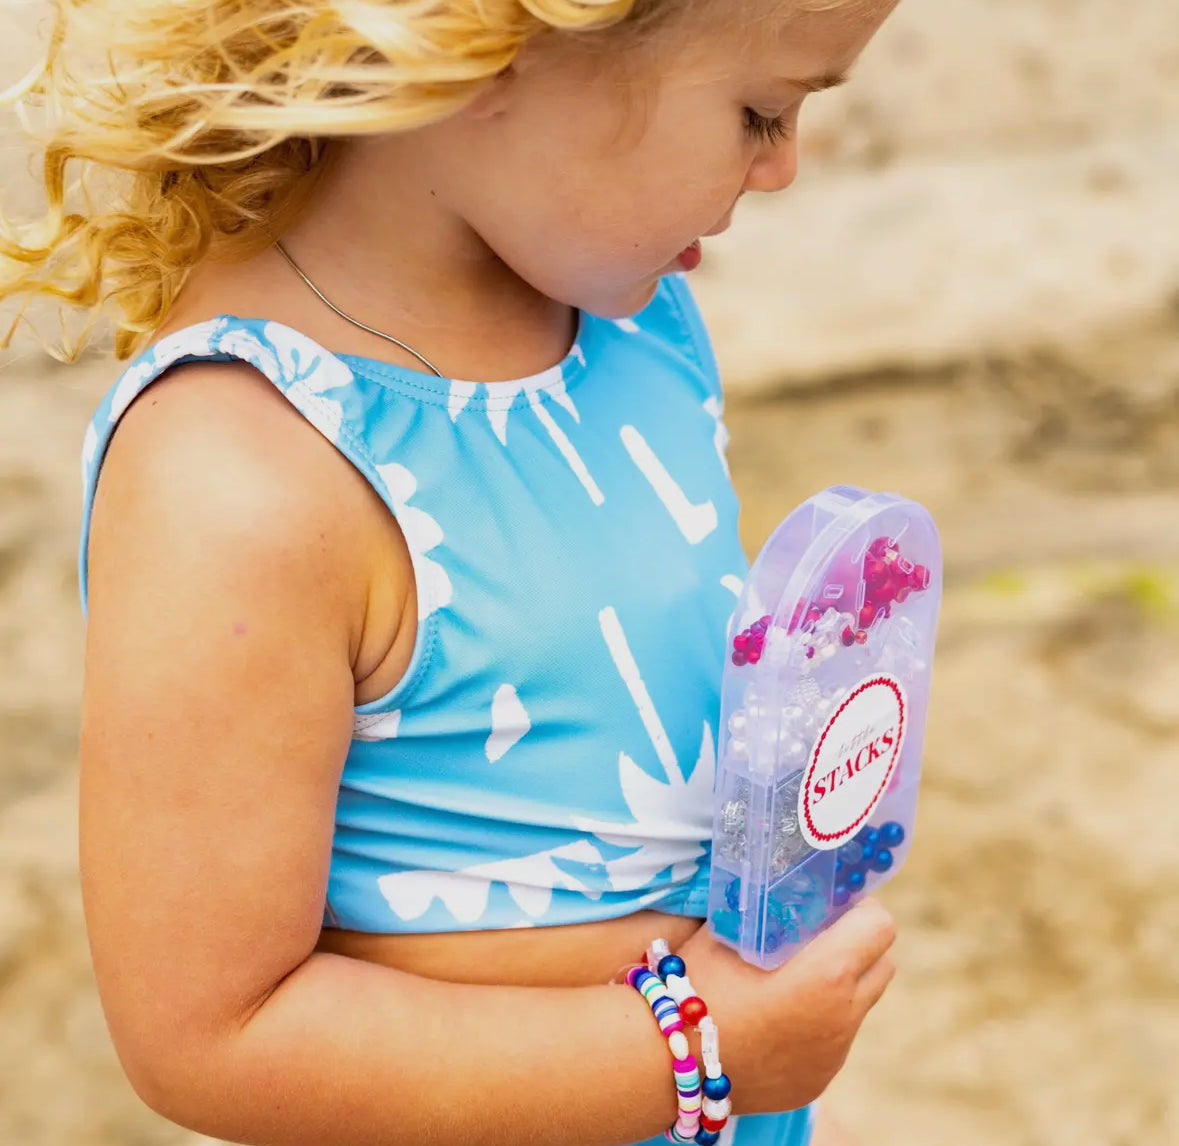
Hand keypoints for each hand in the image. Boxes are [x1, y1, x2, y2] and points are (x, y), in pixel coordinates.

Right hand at [678, 898, 896, 1113]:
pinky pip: (834, 1040)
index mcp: (828, 973)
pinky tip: (776, 1017)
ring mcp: (834, 1053)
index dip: (861, 909)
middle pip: (883, 966)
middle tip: (819, 936)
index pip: (881, 927)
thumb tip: (777, 887)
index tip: (834, 905)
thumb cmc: (697, 983)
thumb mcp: (730, 929)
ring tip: (793, 977)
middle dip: (859, 946)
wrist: (667, 1059)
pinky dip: (818, 1022)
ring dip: (841, 985)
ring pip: (860, 1005)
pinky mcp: (819, 1080)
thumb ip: (766, 909)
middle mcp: (843, 1016)